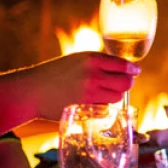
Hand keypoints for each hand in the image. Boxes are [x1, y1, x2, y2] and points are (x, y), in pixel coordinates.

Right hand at [24, 52, 139, 118]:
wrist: (32, 90)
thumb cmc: (54, 74)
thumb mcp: (76, 60)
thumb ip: (98, 63)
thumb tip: (123, 70)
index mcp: (92, 58)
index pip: (123, 65)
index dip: (132, 70)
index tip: (135, 72)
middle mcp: (94, 74)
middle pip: (125, 83)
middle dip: (126, 84)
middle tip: (120, 85)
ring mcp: (90, 92)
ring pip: (117, 97)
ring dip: (113, 96)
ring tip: (99, 94)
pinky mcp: (86, 108)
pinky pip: (106, 109)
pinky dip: (103, 107)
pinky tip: (91, 102)